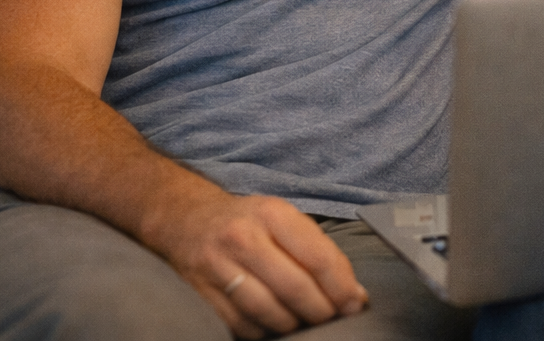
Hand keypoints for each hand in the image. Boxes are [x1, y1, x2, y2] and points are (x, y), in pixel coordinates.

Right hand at [146, 189, 369, 338]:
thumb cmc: (247, 222)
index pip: (318, 256)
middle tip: (333, 317)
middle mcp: (243, 238)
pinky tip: (275, 323)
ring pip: (268, 312)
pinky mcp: (201, 293)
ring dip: (294, 324)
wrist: (186, 219)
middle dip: (321, 311)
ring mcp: (217, 267)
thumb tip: (354, 295)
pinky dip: (264, 330)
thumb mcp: (283, 219)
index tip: (356, 303)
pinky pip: (242, 325)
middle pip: (294, 288)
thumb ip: (318, 252)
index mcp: (272, 214)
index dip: (341, 287)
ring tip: (304, 321)